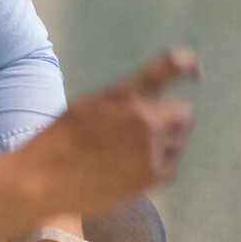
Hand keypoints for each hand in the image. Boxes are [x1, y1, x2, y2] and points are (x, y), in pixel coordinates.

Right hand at [24, 48, 199, 217]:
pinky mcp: (152, 176)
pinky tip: (134, 172)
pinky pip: (171, 168)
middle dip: (172, 119)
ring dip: (166, 143)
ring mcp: (152, 147)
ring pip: (179, 142)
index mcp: (127, 92)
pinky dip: (159, 168)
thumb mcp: (91, 105)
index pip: (168, 65)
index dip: (186, 63)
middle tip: (150, 130)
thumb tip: (149, 108)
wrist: (44, 178)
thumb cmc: (60, 139)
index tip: (195, 72)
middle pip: (184, 114)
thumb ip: (124, 103)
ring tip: (135, 153)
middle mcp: (146, 116)